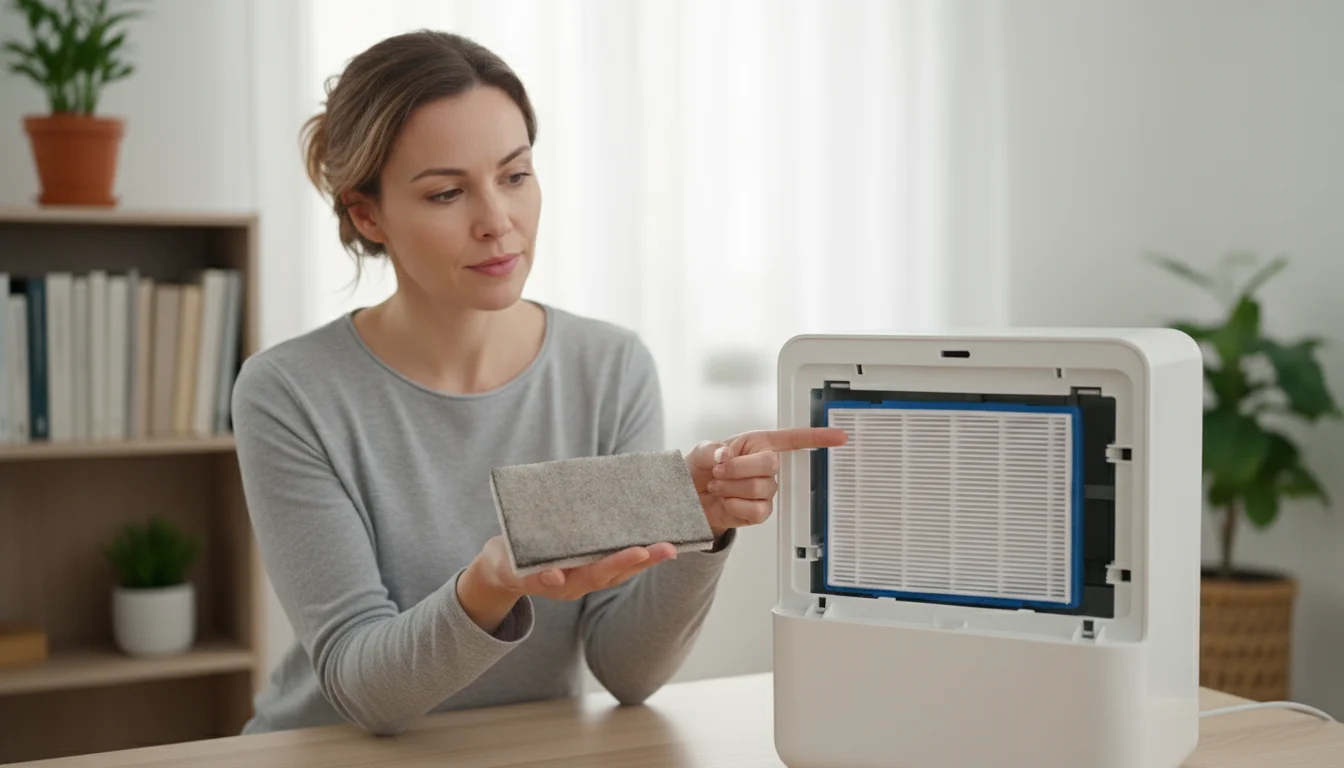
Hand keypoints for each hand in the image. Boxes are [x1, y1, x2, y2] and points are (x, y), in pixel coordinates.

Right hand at [465, 535, 676, 601]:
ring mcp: (585, 577)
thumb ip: (530, 573)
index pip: (595, 573)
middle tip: (668, 547)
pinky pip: (616, 561)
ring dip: (646, 558)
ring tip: (671, 544)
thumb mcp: (508, 567)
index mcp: (563, 584)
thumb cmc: (505, 562)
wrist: (501, 569)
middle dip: (643, 561)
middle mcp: (580, 584)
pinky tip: (653, 539)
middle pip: (616, 574)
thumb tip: (554, 577)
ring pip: (621, 570)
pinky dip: (635, 551)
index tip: (638, 552)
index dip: (618, 563)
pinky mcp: (588, 566)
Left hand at [686, 427, 848, 537]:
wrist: (690, 498)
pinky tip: (727, 501)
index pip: (794, 439)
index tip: (839, 437)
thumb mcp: (702, 451)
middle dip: (738, 468)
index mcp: (758, 444)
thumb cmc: (700, 469)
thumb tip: (725, 454)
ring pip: (762, 488)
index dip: (818, 437)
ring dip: (732, 487)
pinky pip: (758, 510)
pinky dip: (735, 505)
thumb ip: (712, 449)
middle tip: (719, 471)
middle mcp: (765, 466)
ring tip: (719, 485)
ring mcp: (765, 490)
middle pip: (771, 464)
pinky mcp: (759, 511)